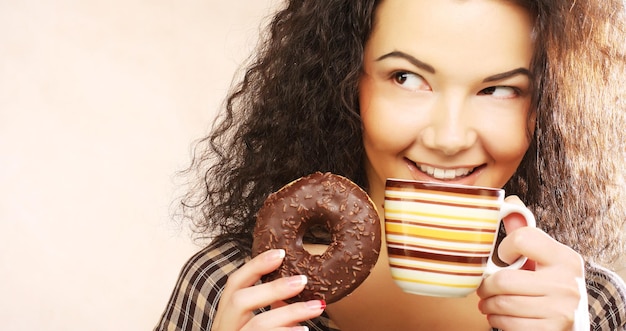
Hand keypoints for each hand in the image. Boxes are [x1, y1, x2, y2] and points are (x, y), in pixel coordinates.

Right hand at [211, 249, 325, 330]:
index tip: (281, 253)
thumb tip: (293, 289)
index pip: (233, 284)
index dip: (255, 266)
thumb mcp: (252, 326)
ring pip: (257, 326)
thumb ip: (267, 310)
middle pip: (239, 301)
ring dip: (289, 313)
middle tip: (303, 280)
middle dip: (272, 288)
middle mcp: (223, 330)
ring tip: (316, 307)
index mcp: (225, 318)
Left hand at [477, 196, 585, 330]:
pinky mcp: (552, 330)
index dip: (504, 248)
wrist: (573, 322)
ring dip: (487, 304)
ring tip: (487, 302)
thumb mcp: (545, 257)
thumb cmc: (550, 284)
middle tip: (482, 288)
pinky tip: (499, 315)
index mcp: (565, 257)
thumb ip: (526, 232)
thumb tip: (508, 201)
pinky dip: (497, 320)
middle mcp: (567, 282)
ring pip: (503, 303)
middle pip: (504, 279)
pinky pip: (508, 324)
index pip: (521, 238)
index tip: (503, 257)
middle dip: (485, 286)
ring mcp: (561, 309)